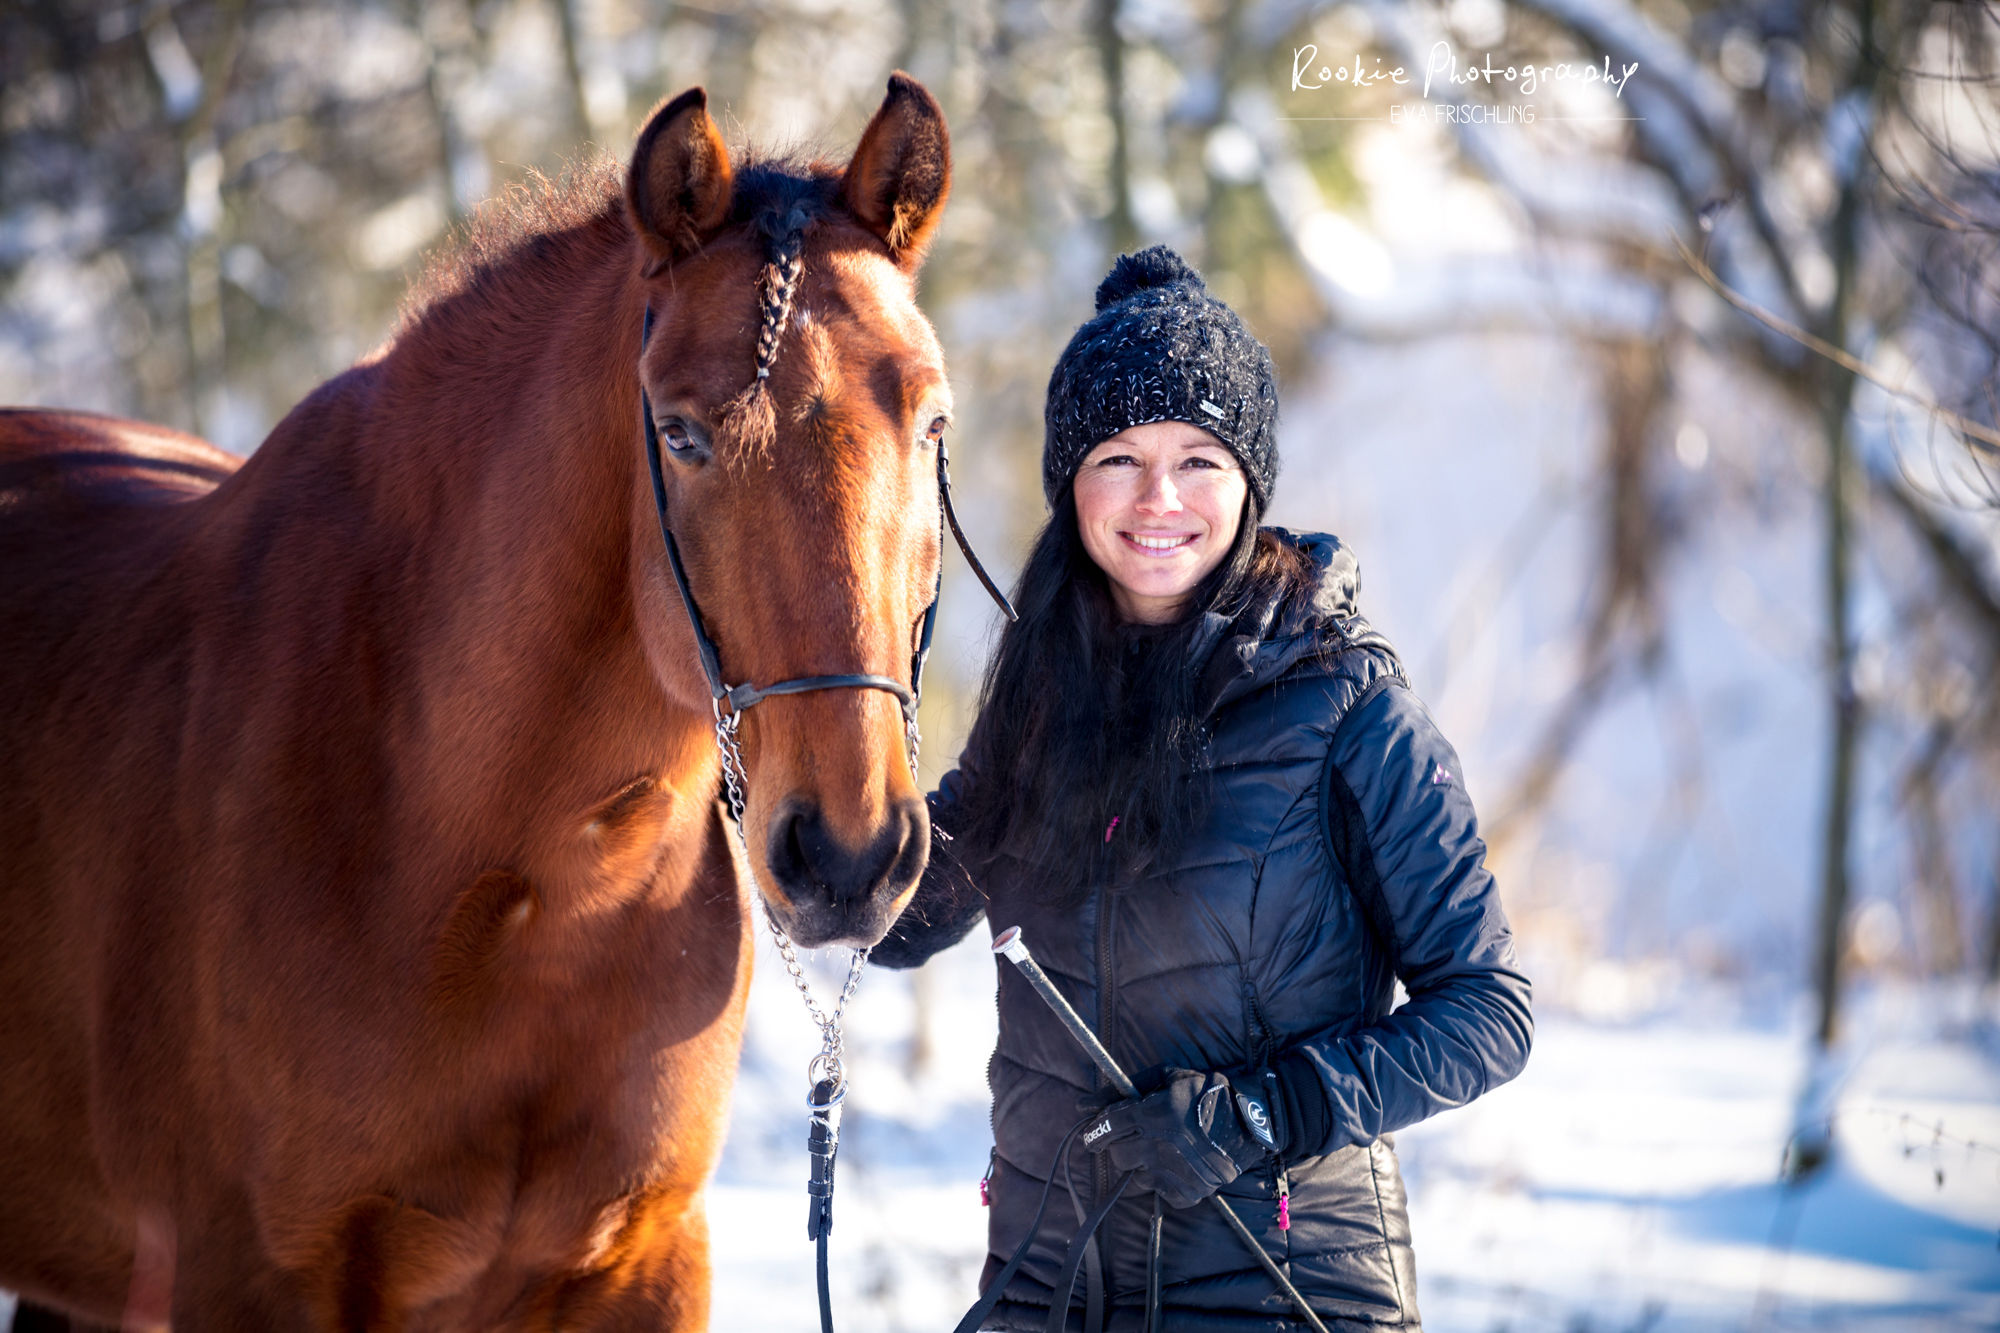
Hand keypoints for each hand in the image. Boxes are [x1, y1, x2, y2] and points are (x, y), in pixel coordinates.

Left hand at [1082, 1069, 1278, 1208]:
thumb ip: (1125, 1089)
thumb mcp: (1167, 1077)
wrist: (1249, 1122)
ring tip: (1160, 1151)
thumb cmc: (1205, 1093)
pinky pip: (1159, 1191)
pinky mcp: (1185, 1193)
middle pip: (1117, 1155)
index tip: (1093, 1134)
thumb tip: (1083, 1104)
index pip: (1105, 1130)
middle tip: (1134, 1138)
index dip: (1094, 1132)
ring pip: (1136, 1176)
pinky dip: (1163, 1181)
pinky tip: (1176, 1165)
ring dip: (1141, 1164)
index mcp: (1150, 1115)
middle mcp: (1156, 1147)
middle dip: (1120, 1146)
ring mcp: (1171, 1173)